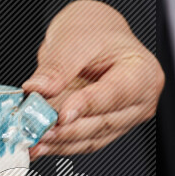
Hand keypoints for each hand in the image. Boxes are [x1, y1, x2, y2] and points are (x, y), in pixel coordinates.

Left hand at [22, 0, 164, 158]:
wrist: (92, 33)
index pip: (115, 94)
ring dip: (59, 143)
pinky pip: (81, 141)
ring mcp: (123, 118)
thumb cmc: (93, 31)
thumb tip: (37, 89)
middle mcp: (139, 101)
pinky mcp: (103, 129)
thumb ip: (57, 68)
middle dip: (66, 131)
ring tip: (32, 142)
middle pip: (103, 122)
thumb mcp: (74, 39)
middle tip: (36, 131)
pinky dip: (58, 144)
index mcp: (142, 73)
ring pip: (90, 138)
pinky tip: (37, 144)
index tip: (62, 116)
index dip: (87, 106)